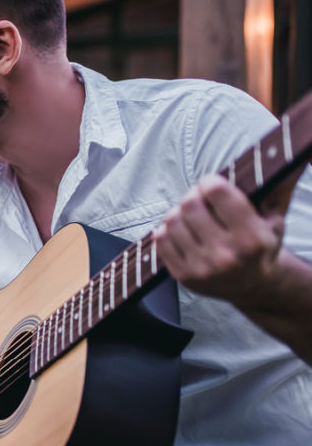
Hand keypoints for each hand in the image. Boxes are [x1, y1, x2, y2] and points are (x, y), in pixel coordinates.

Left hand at [154, 174, 285, 305]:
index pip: (216, 192)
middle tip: (201, 200)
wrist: (254, 287)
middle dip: (194, 196)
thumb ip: (276, 188)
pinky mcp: (183, 276)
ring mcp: (203, 268)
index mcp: (252, 238)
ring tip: (192, 217)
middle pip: (189, 204)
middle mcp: (227, 255)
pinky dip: (168, 230)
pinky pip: (160, 240)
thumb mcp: (274, 219)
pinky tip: (183, 232)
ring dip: (179, 213)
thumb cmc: (262, 246)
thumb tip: (285, 158)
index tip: (212, 184)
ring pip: (172, 220)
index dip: (210, 182)